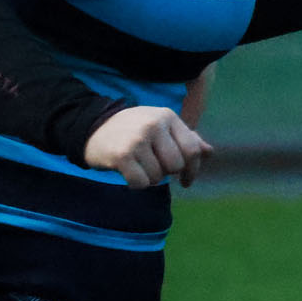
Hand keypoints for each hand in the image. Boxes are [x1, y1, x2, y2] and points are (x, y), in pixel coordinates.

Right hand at [84, 106, 211, 187]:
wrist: (92, 128)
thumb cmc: (133, 130)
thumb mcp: (160, 127)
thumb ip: (185, 138)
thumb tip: (209, 152)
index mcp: (168, 117)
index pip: (193, 149)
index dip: (193, 170)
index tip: (186, 181)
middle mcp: (154, 125)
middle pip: (176, 165)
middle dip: (166, 173)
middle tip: (152, 167)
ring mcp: (137, 139)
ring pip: (158, 176)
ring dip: (149, 178)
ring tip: (137, 165)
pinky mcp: (122, 155)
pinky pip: (141, 183)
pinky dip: (136, 184)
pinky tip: (128, 173)